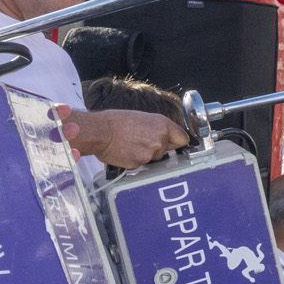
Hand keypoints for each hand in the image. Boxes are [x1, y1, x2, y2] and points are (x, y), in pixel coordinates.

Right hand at [60, 105, 187, 168]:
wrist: (100, 131)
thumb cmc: (116, 122)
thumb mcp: (142, 118)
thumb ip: (156, 129)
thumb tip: (163, 138)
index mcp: (162, 123)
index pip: (182, 138)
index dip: (175, 143)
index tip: (171, 145)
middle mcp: (160, 137)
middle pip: (167, 150)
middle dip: (156, 150)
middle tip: (140, 142)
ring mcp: (151, 151)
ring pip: (154, 159)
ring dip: (144, 156)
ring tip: (130, 145)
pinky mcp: (140, 162)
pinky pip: (141, 165)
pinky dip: (134, 161)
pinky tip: (125, 152)